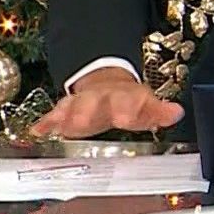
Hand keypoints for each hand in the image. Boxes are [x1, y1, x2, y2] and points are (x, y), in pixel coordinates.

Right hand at [29, 68, 182, 138]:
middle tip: (81, 122)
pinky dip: (46, 123)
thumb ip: (160, 112)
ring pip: (72, 107)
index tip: (127, 117)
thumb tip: (176, 113)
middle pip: (94, 103)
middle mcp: (101, 98)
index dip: (128, 109)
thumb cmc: (128, 101)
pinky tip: (38, 131)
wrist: (106, 82)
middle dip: (88, 112)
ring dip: (66, 116)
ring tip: (61, 126)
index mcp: (124, 97)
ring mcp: (82, 103)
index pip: (127, 102)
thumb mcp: (147, 105)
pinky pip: (54, 115)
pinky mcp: (65, 110)